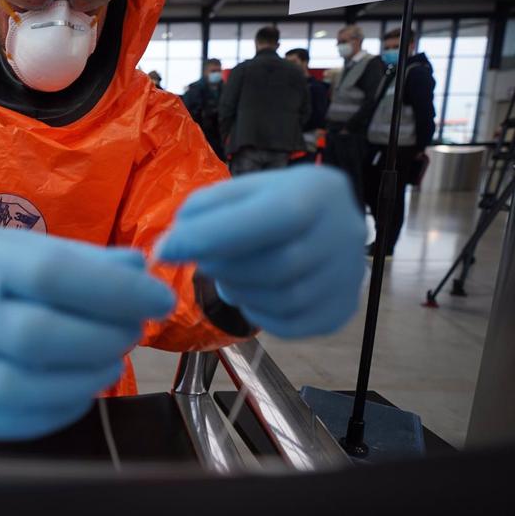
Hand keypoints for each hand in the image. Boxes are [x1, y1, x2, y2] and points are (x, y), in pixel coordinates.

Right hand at [0, 227, 175, 440]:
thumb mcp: (22, 245)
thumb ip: (82, 260)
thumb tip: (140, 270)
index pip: (51, 274)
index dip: (114, 289)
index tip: (158, 298)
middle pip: (34, 335)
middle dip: (100, 338)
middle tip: (131, 332)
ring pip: (17, 387)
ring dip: (82, 380)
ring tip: (110, 363)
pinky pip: (1, 422)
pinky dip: (52, 413)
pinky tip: (77, 392)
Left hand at [156, 166, 365, 338]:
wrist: (320, 223)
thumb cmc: (270, 204)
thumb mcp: (240, 190)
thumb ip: (203, 209)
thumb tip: (171, 246)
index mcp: (318, 191)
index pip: (272, 216)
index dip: (215, 235)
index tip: (166, 250)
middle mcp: (345, 233)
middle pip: (276, 265)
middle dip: (225, 267)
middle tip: (205, 260)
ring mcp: (349, 276)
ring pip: (282, 299)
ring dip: (239, 290)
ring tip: (229, 273)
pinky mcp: (341, 310)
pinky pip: (289, 325)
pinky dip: (258, 313)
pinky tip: (250, 293)